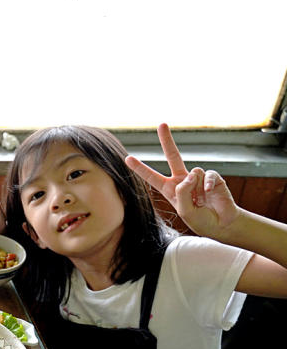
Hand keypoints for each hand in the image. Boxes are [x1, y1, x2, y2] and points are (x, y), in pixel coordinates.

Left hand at [125, 123, 238, 239]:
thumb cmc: (200, 219)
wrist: (221, 224)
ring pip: (192, 173)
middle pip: (173, 156)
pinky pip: (207, 175)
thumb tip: (190, 174)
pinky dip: (207, 184)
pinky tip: (208, 194)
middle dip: (167, 140)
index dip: (140, 168)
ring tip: (200, 201)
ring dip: (195, 188)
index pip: (152, 177)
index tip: (127, 158)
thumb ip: (182, 193)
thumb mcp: (184, 211)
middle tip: (162, 124)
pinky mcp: (212, 177)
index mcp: (170, 189)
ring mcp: (197, 177)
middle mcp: (182, 180)